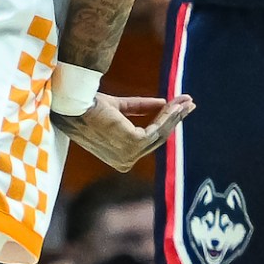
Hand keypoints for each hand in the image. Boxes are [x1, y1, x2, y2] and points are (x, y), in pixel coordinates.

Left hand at [52, 92, 193, 169]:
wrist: (74, 103)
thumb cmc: (89, 105)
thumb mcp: (119, 108)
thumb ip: (140, 108)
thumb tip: (163, 103)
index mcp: (119, 157)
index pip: (147, 141)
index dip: (164, 124)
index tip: (178, 109)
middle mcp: (124, 162)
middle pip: (157, 138)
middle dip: (174, 119)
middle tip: (189, 104)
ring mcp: (128, 155)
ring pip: (159, 134)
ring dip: (174, 116)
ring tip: (187, 101)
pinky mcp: (132, 143)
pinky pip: (155, 129)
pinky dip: (166, 116)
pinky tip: (174, 105)